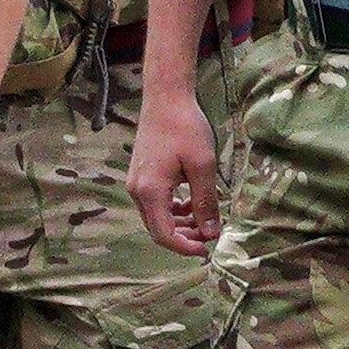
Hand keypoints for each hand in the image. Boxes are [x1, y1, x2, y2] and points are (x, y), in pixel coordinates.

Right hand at [129, 83, 220, 256]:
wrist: (166, 98)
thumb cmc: (185, 127)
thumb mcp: (203, 166)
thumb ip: (205, 202)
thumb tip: (211, 232)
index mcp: (150, 191)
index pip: (164, 235)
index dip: (185, 248)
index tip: (207, 250)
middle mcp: (137, 191)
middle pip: (158, 230)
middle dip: (184, 238)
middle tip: (210, 237)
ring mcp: (136, 183)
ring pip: (157, 218)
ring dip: (180, 225)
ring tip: (204, 223)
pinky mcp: (141, 176)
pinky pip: (155, 204)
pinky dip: (173, 211)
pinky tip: (192, 205)